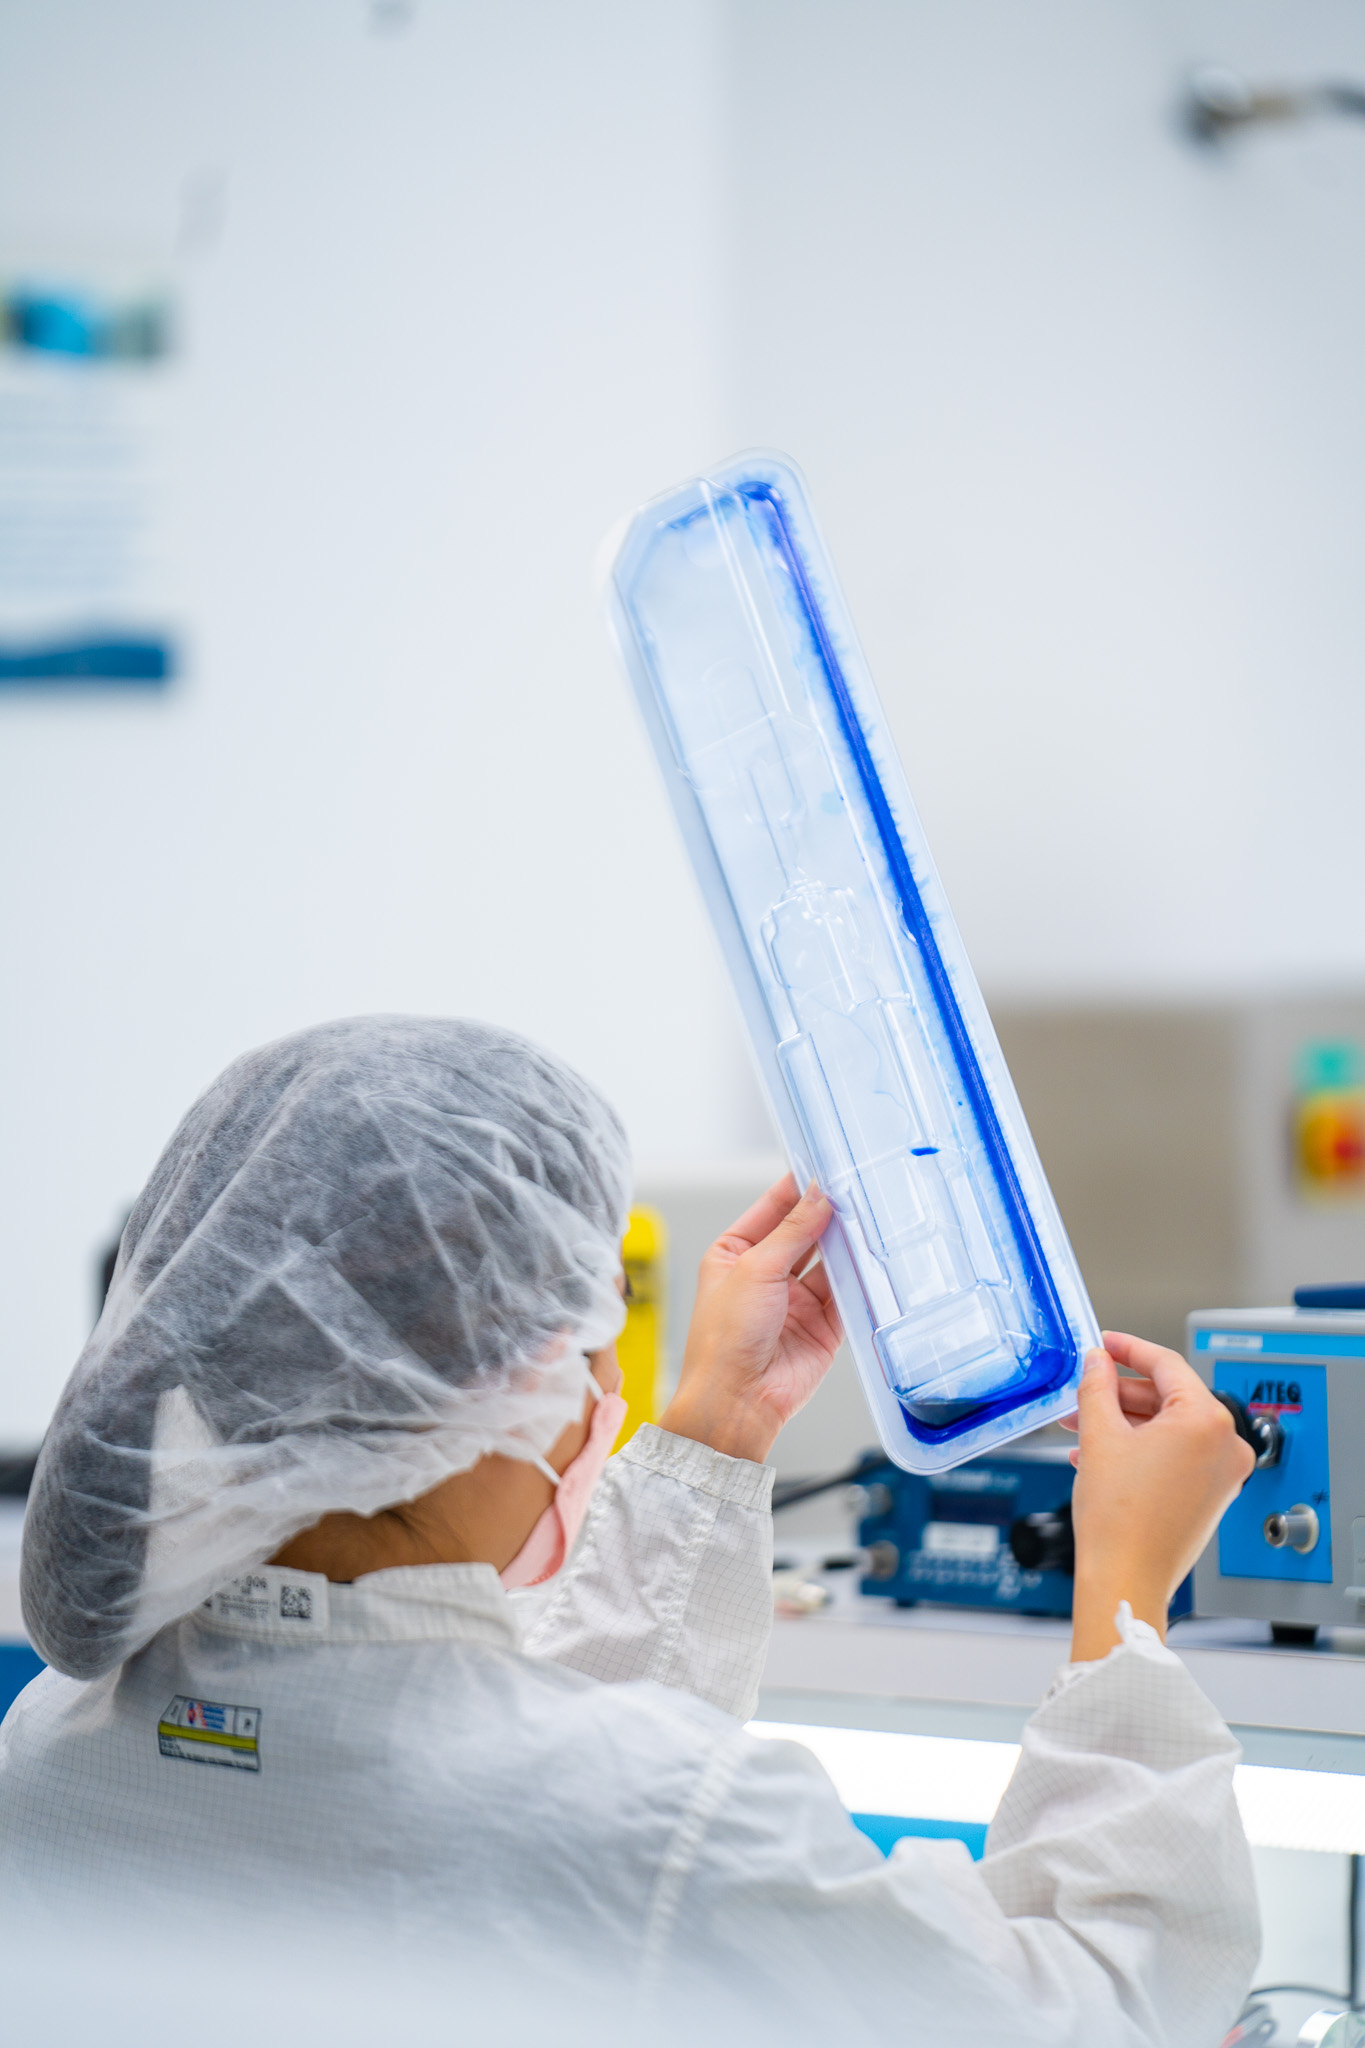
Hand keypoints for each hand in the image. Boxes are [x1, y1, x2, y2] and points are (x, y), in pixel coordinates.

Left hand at [659, 1174, 842, 1463]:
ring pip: (829, 1262)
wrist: (738, 1400)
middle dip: (827, 1215)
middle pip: (804, 1234)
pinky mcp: (822, 1326)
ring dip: (846, 1245)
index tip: (824, 1167)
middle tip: (856, 1190)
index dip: (797, 1189)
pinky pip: (846, 1295)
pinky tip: (872, 1259)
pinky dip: (860, 1279)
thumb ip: (793, 1231)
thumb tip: (818, 1195)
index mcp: (734, 1255)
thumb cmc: (723, 1340)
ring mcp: (794, 1301)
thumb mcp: (755, 1269)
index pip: (772, 1210)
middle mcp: (765, 1275)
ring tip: (869, 1219)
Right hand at [1064, 1331, 1253, 1659]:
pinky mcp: (1212, 1496)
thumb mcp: (1100, 1436)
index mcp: (1207, 1421)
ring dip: (1125, 1423)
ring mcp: (1223, 1473)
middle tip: (1085, 1390)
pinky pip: (1177, 1455)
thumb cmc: (1120, 1521)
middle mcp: (1226, 1444)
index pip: (1167, 1365)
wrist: (1127, 1579)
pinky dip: (1142, 1448)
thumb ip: (1097, 1387)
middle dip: (1120, 1394)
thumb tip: (1097, 1362)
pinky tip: (1102, 1454)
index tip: (1106, 1343)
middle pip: (1169, 1397)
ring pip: (1169, 1428)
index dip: (1129, 1349)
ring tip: (1082, 1427)